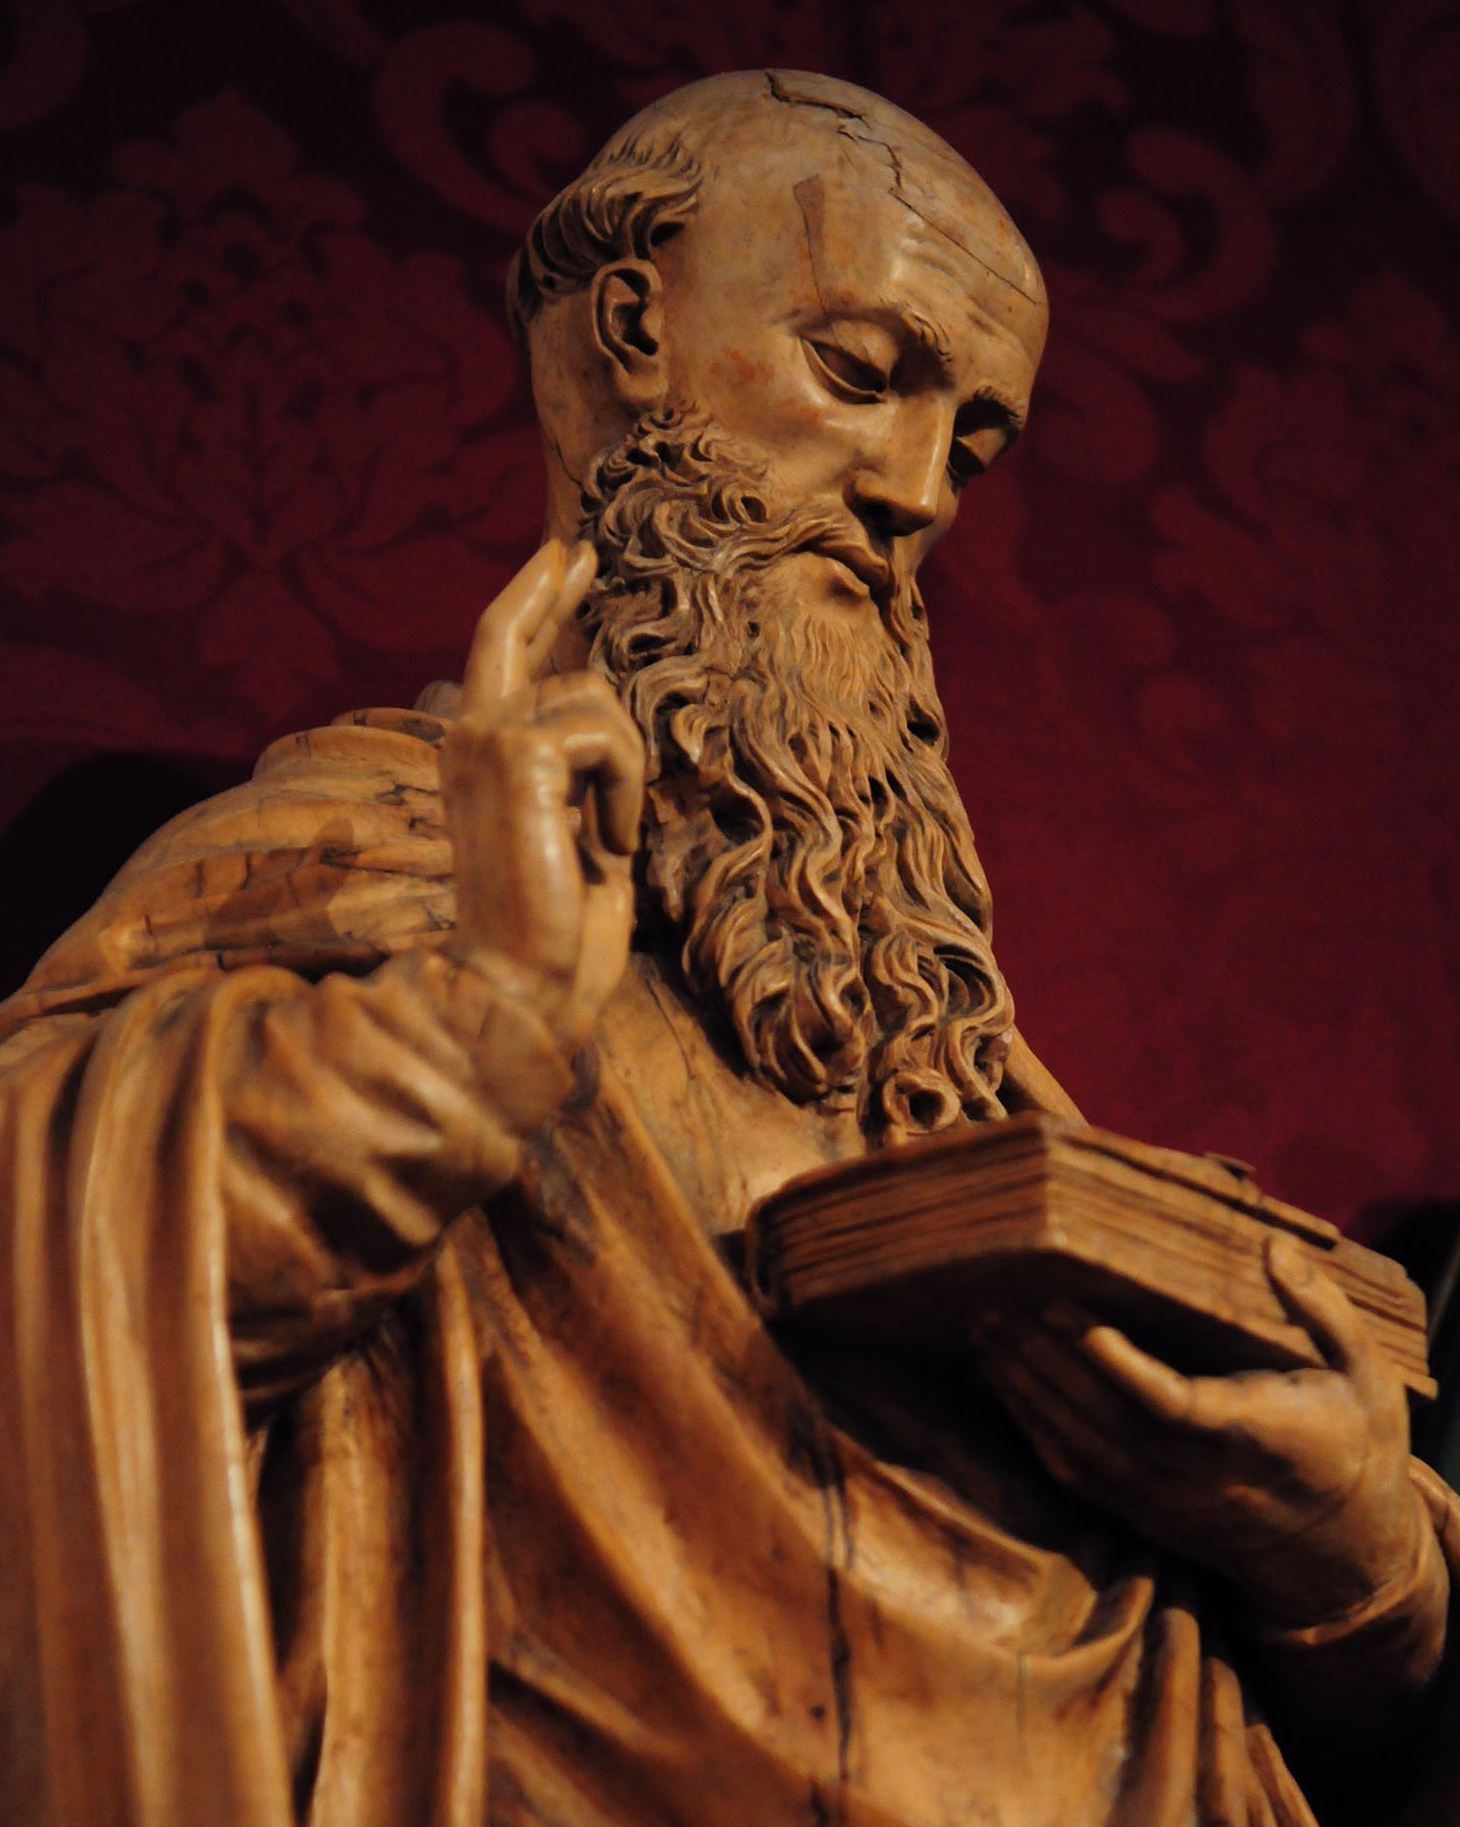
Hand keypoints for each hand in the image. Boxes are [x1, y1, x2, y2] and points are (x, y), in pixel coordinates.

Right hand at [440, 539, 644, 1052]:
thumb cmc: (557, 931)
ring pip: (592, 699)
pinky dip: (626, 793)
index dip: (531, 601)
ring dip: (626, 772)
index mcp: (477, 759)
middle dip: (548, 585)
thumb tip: (601, 720)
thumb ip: (577, 772)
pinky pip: (606, 735)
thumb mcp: (575, 831)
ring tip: (608, 840)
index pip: (501, 657)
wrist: (521, 985)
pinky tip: (607, 846)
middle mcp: (466, 738)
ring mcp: (483, 740)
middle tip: (581, 549)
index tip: (563, 558)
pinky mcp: (516, 753)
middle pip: (510, 633)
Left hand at [977, 1236, 1428, 1629]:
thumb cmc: (1352, 1441)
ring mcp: (1164, 1501)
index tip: (1064, 1307)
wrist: (1344, 1552)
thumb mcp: (1364, 1373)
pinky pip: (1074, 1472)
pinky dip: (1030, 1424)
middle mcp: (1199, 1475)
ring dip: (1023, 1385)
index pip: (1170, 1402)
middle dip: (1040, 1358)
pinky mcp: (1142, 1514)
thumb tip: (1272, 1248)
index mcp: (1257, 1434)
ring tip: (981, 1326)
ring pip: (1078, 1445)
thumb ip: (1320, 1309)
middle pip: (1102, 1419)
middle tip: (992, 1298)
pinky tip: (999, 1379)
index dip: (1112, 1359)